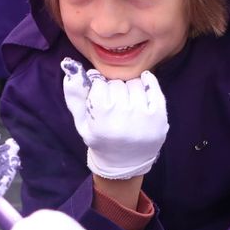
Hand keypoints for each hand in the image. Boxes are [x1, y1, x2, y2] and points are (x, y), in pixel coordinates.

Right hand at [61, 59, 168, 179]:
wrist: (124, 163)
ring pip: (134, 83)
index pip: (100, 84)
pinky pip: (154, 87)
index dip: (98, 87)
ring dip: (130, 88)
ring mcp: (144, 117)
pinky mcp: (160, 116)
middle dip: (114, 89)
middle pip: (117, 84)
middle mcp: (123, 117)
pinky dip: (148, 81)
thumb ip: (74, 95)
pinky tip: (142, 85)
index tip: (100, 96)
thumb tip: (70, 66)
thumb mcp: (82, 122)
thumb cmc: (100, 139)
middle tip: (114, 101)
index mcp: (102, 119)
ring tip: (127, 101)